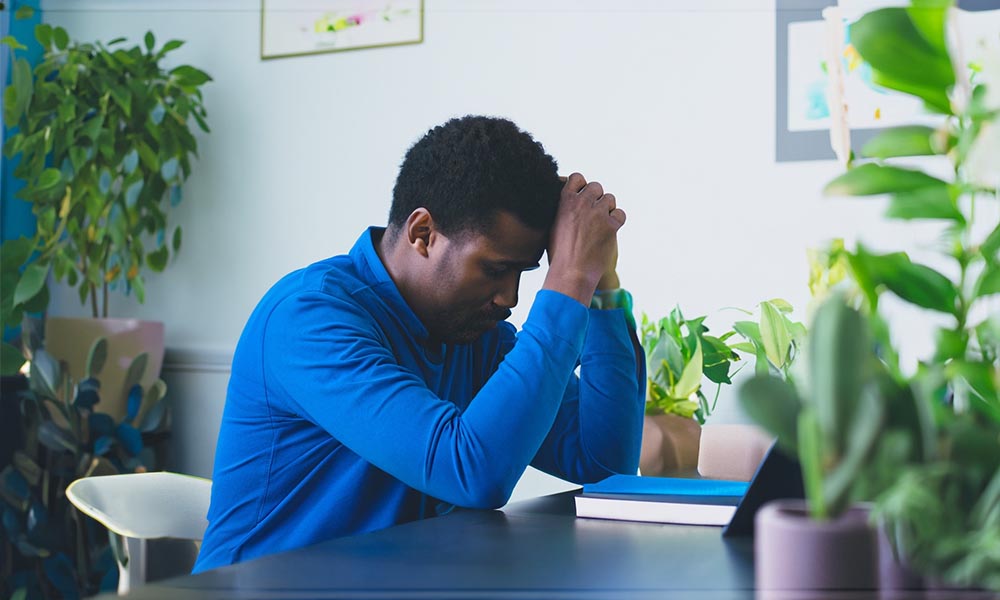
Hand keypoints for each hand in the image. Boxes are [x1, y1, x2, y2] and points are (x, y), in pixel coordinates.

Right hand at [543, 173, 625, 303]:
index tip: (582, 196)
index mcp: (565, 202)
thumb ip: (561, 210)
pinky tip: (609, 230)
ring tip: (601, 223)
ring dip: (607, 209)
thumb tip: (567, 203)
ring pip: (609, 199)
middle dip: (596, 198)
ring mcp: (598, 214)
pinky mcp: (611, 226)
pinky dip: (616, 221)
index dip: (581, 185)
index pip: (577, 177)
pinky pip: (620, 214)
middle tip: (593, 213)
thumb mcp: (552, 226)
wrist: (571, 273)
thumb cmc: (558, 254)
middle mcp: (582, 204)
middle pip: (596, 187)